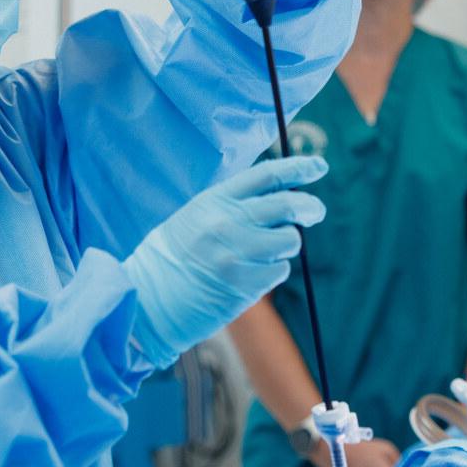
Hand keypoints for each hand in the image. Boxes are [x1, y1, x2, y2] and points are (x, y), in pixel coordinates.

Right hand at [125, 156, 325, 362]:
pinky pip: (279, 271)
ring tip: (266, 252)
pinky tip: (252, 275)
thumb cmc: (173, 258)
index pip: (267, 175)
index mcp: (215, 200)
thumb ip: (234, 206)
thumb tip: (281, 199)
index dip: (298, 168)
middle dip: (310, 207)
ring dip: (287, 245)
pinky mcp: (243, 283)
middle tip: (315, 211)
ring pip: (290, 240)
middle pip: (287, 204)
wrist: (147, 299)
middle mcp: (227, 222)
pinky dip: (273, 272)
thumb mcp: (196, 216)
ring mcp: (236, 253)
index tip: (319, 166)